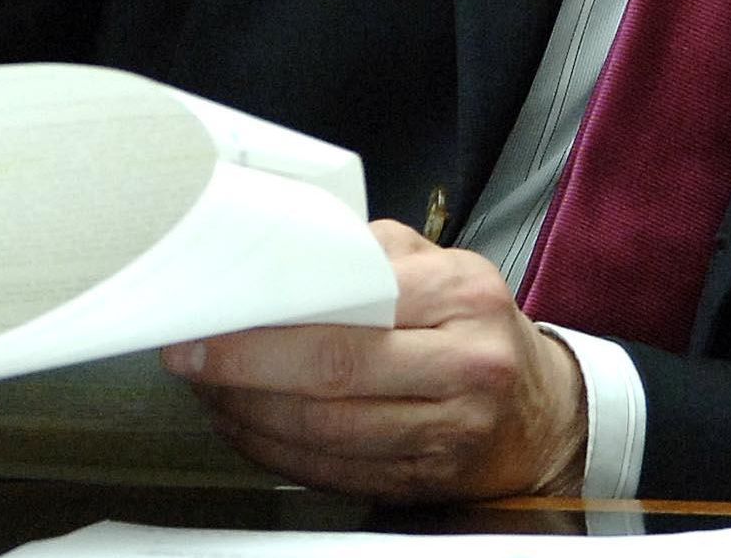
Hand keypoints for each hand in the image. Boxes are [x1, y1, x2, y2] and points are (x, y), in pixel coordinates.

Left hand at [163, 219, 586, 500]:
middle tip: (188, 359)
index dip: (268, 325)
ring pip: (323, 433)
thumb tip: (288, 249)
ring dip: (249, 416)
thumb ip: (373, 255)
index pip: (350, 312)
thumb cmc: (479, 329)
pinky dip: (276, 452)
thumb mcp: (446, 268)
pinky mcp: (424, 481)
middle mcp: (464, 365)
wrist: (541, 411)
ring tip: (212, 392)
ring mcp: (447, 431)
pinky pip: (330, 472)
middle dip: (243, 371)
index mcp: (463, 297)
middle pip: (331, 377)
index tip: (209, 322)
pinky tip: (248, 427)